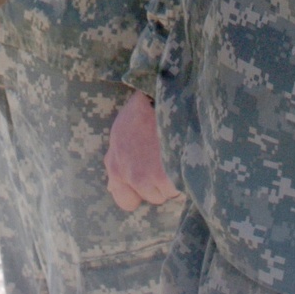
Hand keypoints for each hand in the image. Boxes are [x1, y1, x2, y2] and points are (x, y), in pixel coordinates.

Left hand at [104, 89, 180, 211]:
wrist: (163, 95)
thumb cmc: (146, 109)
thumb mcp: (123, 131)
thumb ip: (116, 160)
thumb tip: (111, 188)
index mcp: (115, 162)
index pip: (123, 197)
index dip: (139, 192)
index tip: (151, 179)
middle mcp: (125, 173)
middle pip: (148, 196)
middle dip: (158, 186)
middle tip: (166, 161)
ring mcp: (143, 177)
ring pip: (164, 194)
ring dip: (172, 179)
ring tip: (176, 153)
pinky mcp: (162, 178)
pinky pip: (177, 189)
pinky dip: (183, 177)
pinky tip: (183, 155)